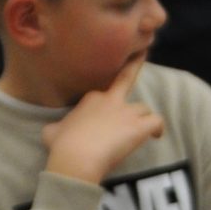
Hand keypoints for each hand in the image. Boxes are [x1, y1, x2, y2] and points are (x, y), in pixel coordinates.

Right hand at [42, 54, 163, 184]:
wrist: (76, 156)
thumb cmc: (61, 145)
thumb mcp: (52, 131)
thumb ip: (58, 127)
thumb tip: (54, 131)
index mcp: (91, 99)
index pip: (102, 95)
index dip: (105, 105)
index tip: (104, 118)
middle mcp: (110, 100)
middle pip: (126, 79)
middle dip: (135, 65)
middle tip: (142, 53)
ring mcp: (126, 112)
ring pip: (143, 108)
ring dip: (143, 118)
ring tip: (142, 132)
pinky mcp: (138, 127)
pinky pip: (156, 121)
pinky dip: (158, 128)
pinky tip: (156, 136)